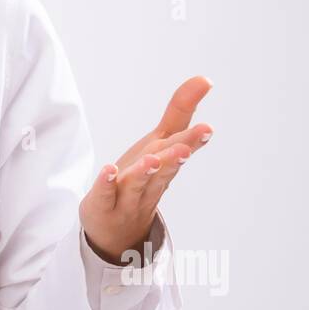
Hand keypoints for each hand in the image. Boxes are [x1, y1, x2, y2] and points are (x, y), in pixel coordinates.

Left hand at [79, 75, 213, 263]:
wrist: (117, 231)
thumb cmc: (142, 179)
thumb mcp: (159, 143)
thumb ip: (180, 111)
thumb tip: (205, 78)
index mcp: (165, 166)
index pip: (179, 151)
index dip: (192, 141)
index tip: (207, 129)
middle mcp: (150, 183)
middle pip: (164, 169)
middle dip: (176, 156)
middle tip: (188, 146)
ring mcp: (126, 197)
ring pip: (138, 184)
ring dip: (146, 171)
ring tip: (153, 159)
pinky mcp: (101, 205)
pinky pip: (104, 195)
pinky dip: (106, 183)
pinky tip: (108, 169)